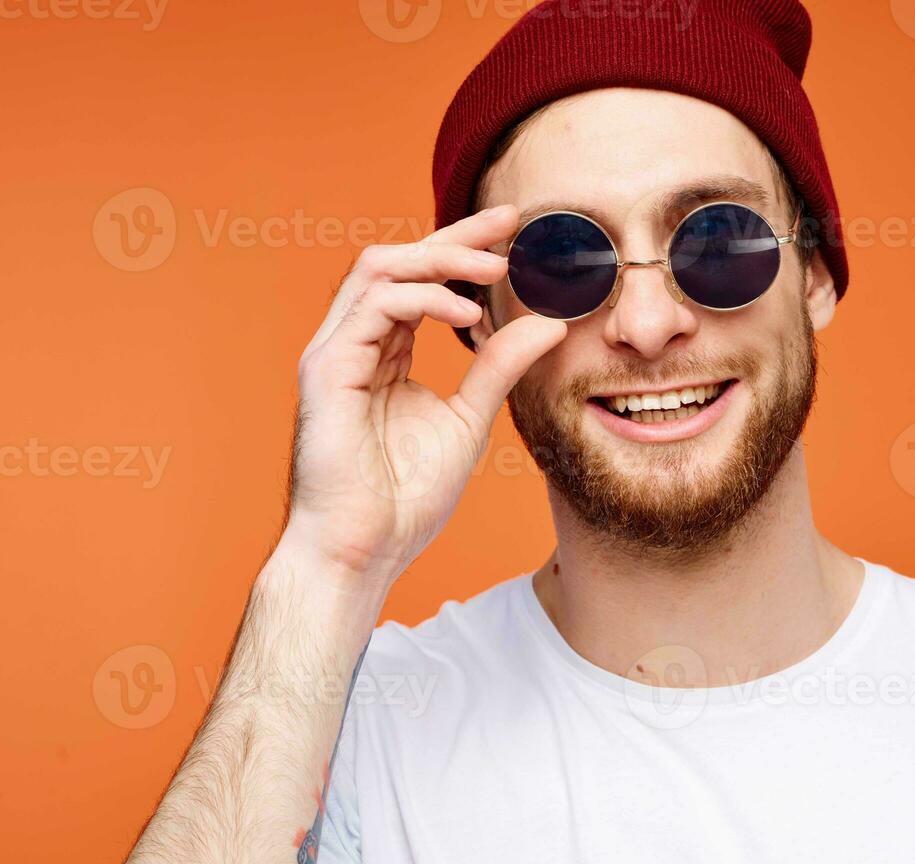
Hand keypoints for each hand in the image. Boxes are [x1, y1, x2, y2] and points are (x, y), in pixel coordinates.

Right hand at [281, 204, 565, 586]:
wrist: (365, 549)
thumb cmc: (405, 497)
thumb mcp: (470, 419)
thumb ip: (500, 368)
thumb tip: (549, 323)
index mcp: (384, 352)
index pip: (422, 280)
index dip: (464, 249)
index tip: (514, 230)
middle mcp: (354, 343)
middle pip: (398, 260)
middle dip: (456, 237)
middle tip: (510, 223)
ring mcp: (335, 352)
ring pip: (379, 270)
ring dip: (441, 260)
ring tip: (495, 268)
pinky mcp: (326, 369)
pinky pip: (374, 308)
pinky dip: (423, 301)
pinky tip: (466, 315)